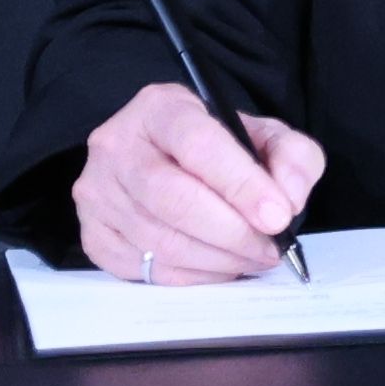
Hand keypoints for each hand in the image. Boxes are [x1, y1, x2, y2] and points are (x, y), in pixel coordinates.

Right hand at [71, 80, 325, 283]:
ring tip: (253, 258)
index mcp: (160, 108)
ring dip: (218, 259)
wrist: (165, 159)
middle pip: (174, 200)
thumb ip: (291, 156)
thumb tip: (289, 198)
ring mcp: (98, 193)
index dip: (242, 184)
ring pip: (161, 240)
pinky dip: (192, 277)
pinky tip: (219, 267)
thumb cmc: (217, 147)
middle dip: (233, 232)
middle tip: (270, 247)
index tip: (278, 215)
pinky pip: (145, 269)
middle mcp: (117, 147)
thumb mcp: (262, 134)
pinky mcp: (93, 234)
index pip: (199, 145)